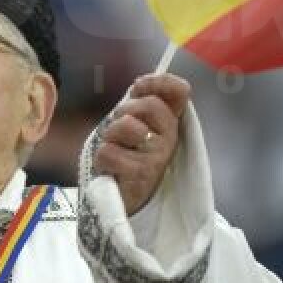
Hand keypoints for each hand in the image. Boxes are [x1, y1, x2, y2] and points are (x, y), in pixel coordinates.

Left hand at [93, 73, 190, 215]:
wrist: (128, 201)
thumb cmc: (128, 156)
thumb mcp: (136, 125)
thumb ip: (141, 102)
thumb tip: (143, 80)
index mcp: (170, 123)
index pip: (179, 91)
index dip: (160, 82)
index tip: (140, 85)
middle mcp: (169, 139)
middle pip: (149, 104)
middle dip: (125, 111)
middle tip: (121, 131)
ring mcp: (157, 158)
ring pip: (127, 126)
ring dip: (112, 136)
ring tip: (117, 150)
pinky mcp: (141, 175)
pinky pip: (109, 152)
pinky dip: (103, 159)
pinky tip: (113, 170)